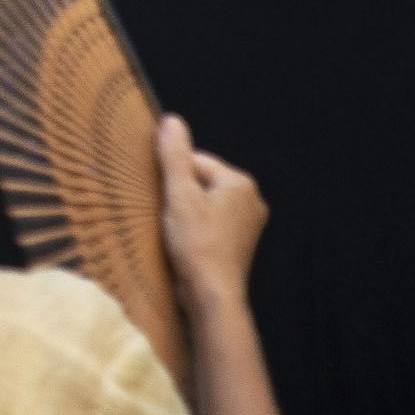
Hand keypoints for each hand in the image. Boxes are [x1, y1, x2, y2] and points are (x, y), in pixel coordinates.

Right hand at [155, 112, 269, 309]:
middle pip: (201, 181)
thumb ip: (175, 156)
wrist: (212, 295)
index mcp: (240, 183)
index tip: (163, 199)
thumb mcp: (180, 195)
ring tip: (177, 230)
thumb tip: (172, 120)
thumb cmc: (197, 244)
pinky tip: (187, 241)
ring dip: (187, 211)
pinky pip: (212, 221)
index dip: (173, 178)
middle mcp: (252, 200)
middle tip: (169, 216)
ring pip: (205, 202)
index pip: (195, 162)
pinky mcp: (240, 241)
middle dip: (181, 194)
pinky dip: (196, 226)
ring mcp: (249, 223)